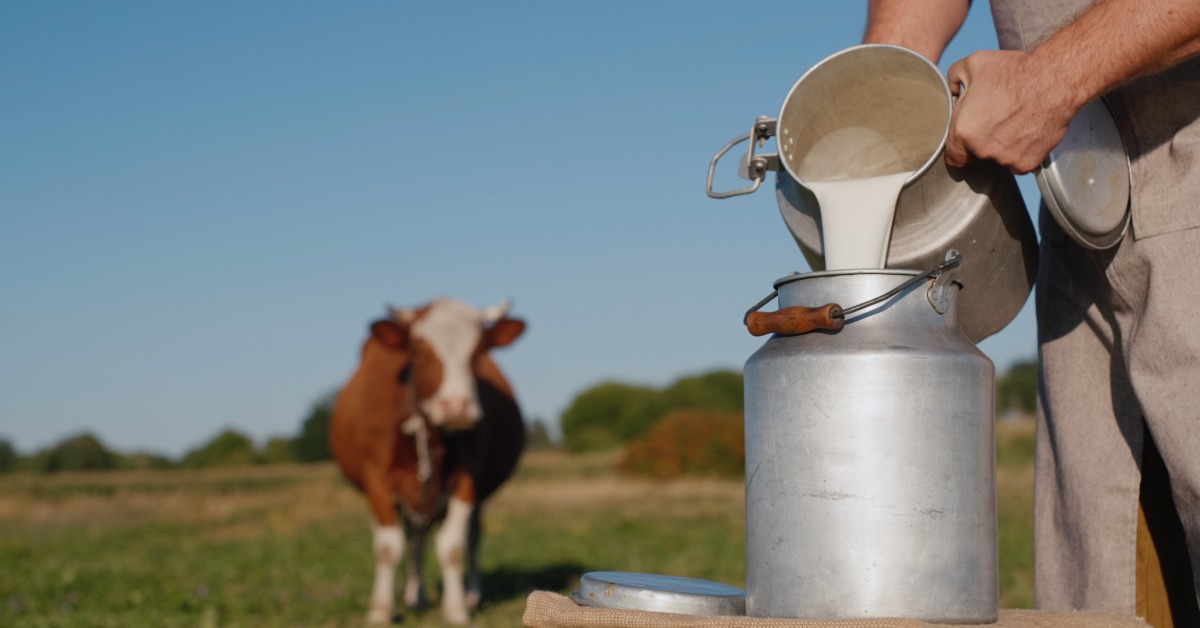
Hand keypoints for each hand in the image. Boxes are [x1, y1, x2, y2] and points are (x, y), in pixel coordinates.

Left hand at [946, 50, 1078, 172]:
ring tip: (1015, 122)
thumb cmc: (1015, 71)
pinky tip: (1028, 130)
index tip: (968, 140)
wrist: (1054, 80)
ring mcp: (1005, 158)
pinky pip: (1019, 162)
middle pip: (977, 155)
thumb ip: (953, 77)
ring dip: (1003, 147)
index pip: (953, 155)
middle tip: (998, 120)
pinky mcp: (1027, 162)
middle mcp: (982, 149)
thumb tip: (952, 89)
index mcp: (963, 131)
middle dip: (983, 142)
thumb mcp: (974, 63)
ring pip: (999, 159)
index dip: (960, 147)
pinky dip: (1023, 150)